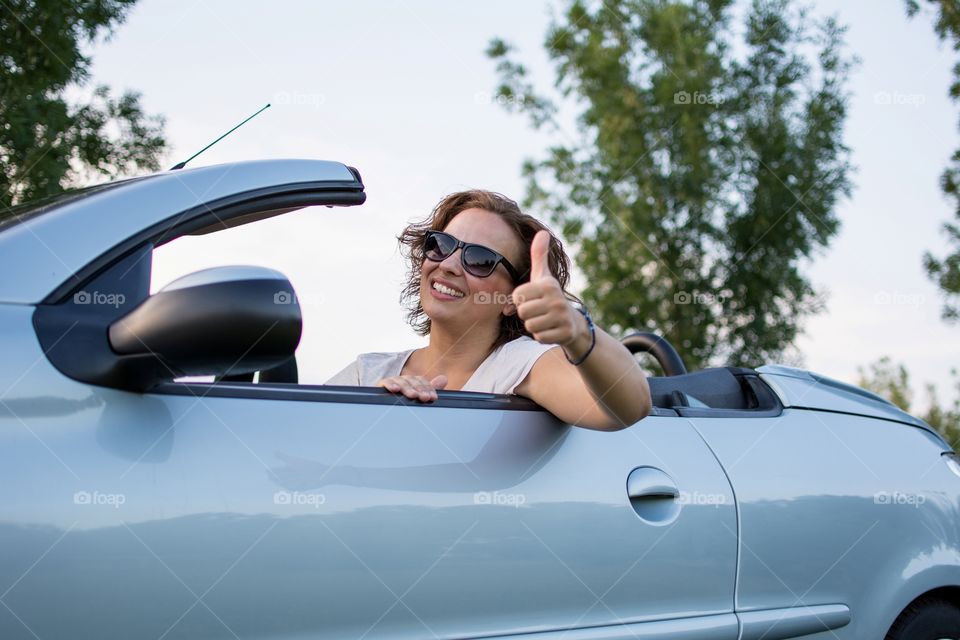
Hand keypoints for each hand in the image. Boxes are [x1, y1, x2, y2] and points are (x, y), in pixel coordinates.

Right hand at [377, 374, 447, 401]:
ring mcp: (391, 382)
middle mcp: (402, 381)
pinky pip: (385, 382)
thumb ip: (429, 390)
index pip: (421, 381)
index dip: (428, 388)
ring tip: (412, 395)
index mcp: (412, 383)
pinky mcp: (380, 386)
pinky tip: (395, 389)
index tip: (433, 397)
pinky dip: (390, 384)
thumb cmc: (404, 408)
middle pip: (412, 380)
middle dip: (419, 389)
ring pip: (400, 380)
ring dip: (407, 387)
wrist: (385, 419)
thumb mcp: (418, 400)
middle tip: (424, 397)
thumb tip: (444, 378)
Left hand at [512, 230, 587, 354]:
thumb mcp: (543, 276)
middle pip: (522, 312)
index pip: (517, 295)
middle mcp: (556, 299)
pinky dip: (542, 335)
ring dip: (534, 325)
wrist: (572, 321)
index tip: (532, 298)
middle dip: (527, 314)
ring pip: (529, 326)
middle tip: (539, 311)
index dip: (520, 299)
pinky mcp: (564, 333)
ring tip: (544, 319)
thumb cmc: (550, 296)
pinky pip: (539, 337)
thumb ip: (539, 255)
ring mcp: (561, 317)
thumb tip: (542, 232)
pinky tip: (550, 329)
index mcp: (548, 285)